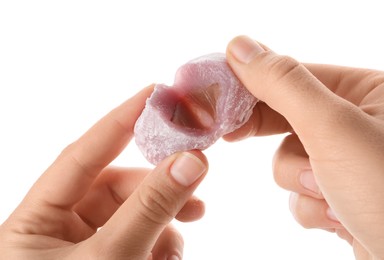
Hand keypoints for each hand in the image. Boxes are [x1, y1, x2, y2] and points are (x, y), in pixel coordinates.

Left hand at [0, 86, 207, 259]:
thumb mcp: (112, 256)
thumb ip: (149, 207)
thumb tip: (191, 160)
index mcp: (35, 221)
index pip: (81, 155)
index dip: (119, 121)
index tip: (154, 93)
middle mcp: (57, 230)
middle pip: (115, 186)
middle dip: (157, 185)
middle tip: (195, 175)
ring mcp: (83, 249)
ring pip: (132, 214)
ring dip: (164, 221)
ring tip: (182, 237)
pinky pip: (138, 239)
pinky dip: (160, 243)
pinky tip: (169, 257)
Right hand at [225, 36, 383, 258]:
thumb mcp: (332, 127)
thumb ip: (283, 85)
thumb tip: (240, 47)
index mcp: (371, 92)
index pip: (296, 75)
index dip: (254, 84)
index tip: (218, 97)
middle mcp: (361, 124)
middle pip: (289, 118)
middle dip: (279, 139)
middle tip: (231, 134)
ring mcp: (350, 163)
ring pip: (290, 160)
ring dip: (300, 181)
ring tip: (332, 197)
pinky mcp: (341, 196)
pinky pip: (302, 192)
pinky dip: (311, 207)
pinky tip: (339, 219)